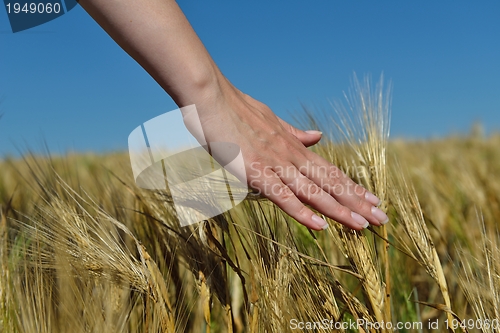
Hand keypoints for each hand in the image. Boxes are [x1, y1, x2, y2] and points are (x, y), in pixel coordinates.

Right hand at [187, 76, 388, 230]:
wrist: (212, 97)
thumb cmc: (236, 108)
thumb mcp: (272, 119)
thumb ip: (295, 133)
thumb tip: (318, 137)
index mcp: (293, 146)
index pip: (329, 170)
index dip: (352, 187)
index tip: (372, 200)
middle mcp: (290, 156)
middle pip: (329, 183)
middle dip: (357, 202)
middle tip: (382, 219)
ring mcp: (274, 164)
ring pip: (313, 191)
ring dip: (339, 209)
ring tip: (364, 225)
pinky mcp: (255, 172)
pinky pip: (282, 196)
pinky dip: (302, 212)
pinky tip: (321, 226)